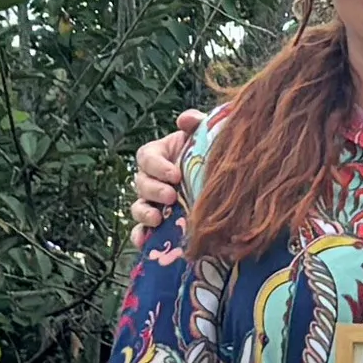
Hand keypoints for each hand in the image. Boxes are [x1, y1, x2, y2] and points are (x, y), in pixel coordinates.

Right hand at [125, 112, 202, 250]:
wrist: (225, 181)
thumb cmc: (211, 154)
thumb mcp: (205, 136)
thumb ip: (196, 124)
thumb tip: (185, 119)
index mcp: (160, 155)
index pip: (146, 157)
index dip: (157, 166)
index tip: (175, 174)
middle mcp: (152, 179)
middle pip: (141, 183)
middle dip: (154, 190)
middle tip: (171, 196)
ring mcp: (154, 203)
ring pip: (138, 207)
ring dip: (144, 213)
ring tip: (158, 219)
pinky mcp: (158, 224)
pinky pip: (143, 231)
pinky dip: (140, 236)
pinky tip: (145, 242)